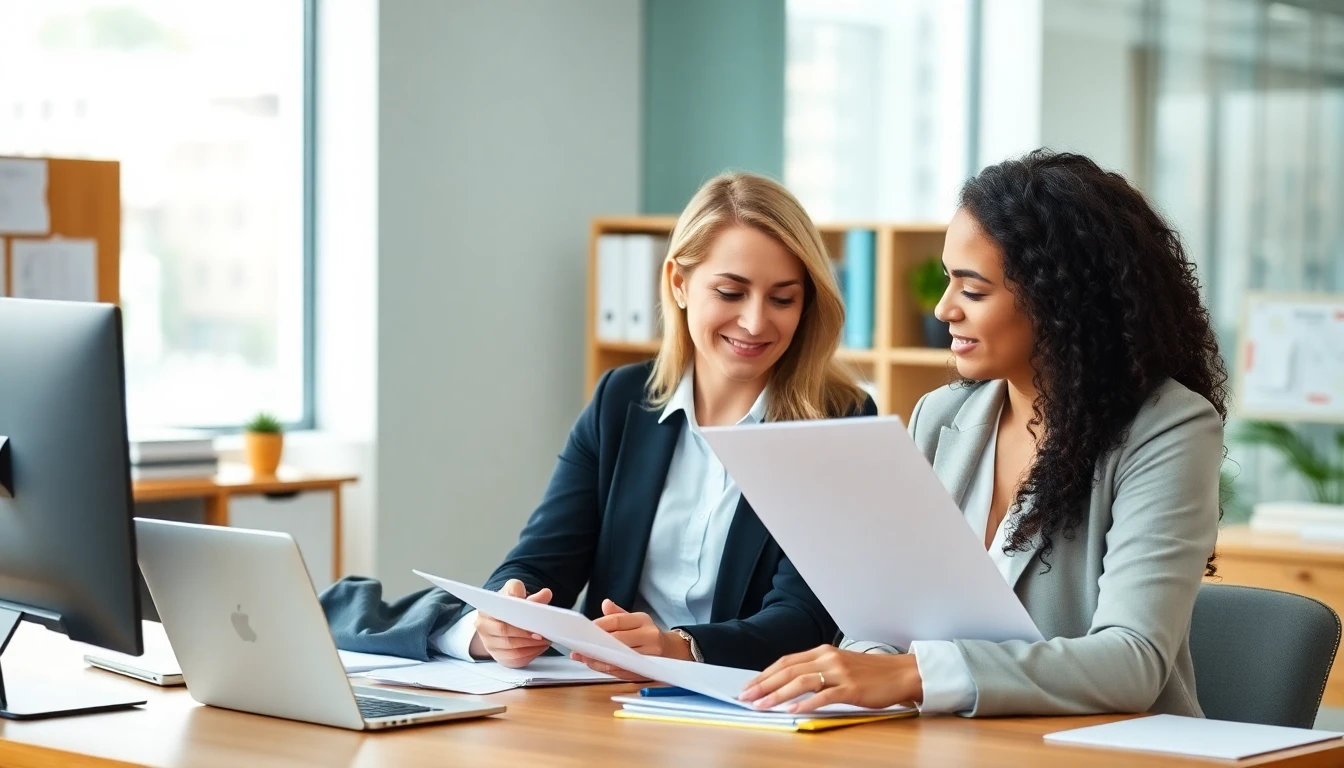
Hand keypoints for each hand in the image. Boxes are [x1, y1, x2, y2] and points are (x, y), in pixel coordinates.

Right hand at [468, 579, 553, 667]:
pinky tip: (538, 648)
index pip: (501, 614)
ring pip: (511, 649)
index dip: (519, 619)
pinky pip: (514, 660)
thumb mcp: (518, 596)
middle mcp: (483, 626)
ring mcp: (488, 643)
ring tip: (544, 640)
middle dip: (527, 635)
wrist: (497, 619)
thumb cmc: (508, 607)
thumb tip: (546, 594)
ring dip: (531, 646)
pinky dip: (529, 654)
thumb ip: (532, 597)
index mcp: (487, 609)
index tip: (535, 621)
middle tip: (542, 634)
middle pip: (505, 633)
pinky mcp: (497, 656)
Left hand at [569, 599, 692, 679]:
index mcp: (644, 621)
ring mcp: (649, 655)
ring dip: (599, 660)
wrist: (673, 652)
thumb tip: (605, 603)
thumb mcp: (637, 620)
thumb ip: (618, 614)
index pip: (619, 621)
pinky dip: (607, 669)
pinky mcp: (646, 670)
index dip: (600, 625)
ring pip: (619, 658)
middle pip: (618, 641)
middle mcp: (649, 637)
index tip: (585, 629)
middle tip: (578, 646)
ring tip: (582, 658)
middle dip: (596, 644)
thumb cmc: (649, 634)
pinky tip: (595, 665)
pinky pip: (623, 671)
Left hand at [738, 645, 922, 713]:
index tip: (749, 686)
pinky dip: (805, 703)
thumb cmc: (871, 673)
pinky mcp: (851, 689)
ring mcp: (839, 673)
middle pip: (788, 670)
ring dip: (777, 694)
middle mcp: (828, 658)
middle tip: (746, 697)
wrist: (902, 673)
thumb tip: (789, 684)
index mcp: (822, 651)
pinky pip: (823, 696)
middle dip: (763, 684)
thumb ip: (817, 671)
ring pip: (800, 682)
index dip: (765, 674)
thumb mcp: (839, 665)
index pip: (785, 662)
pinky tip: (791, 710)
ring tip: (761, 705)